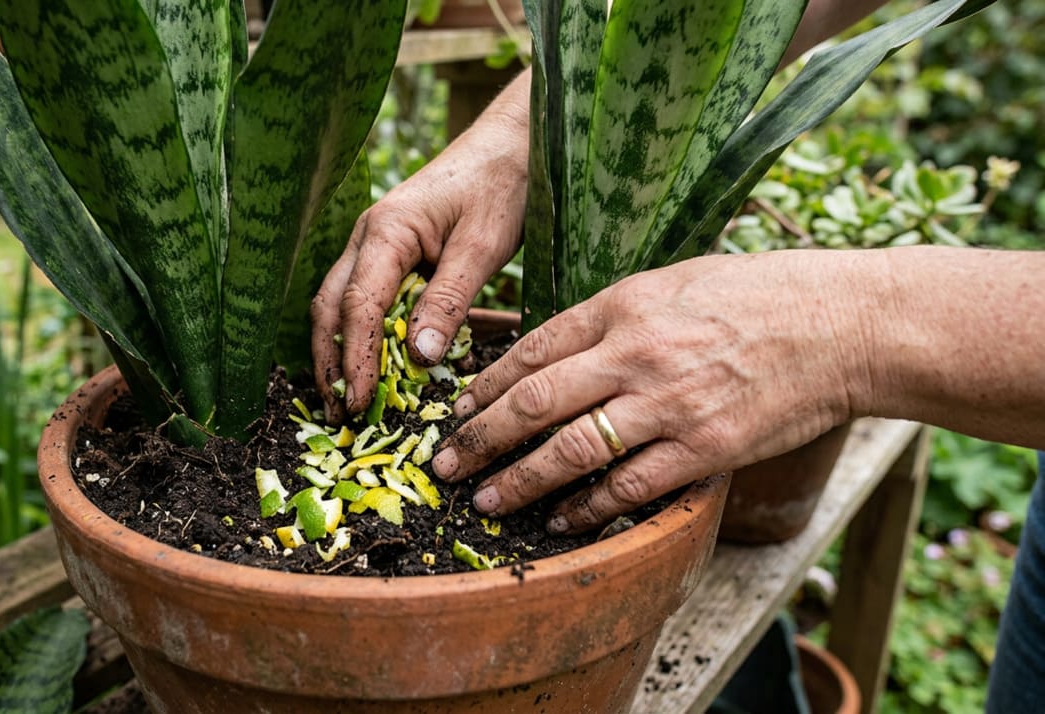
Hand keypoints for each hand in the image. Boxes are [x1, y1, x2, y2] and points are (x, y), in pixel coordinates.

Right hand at [311, 72, 531, 420]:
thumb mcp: (483, 244)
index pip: (357, 306)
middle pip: (331, 308)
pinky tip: (375, 365)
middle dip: (329, 362)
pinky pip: (368, 299)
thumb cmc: (504, 183)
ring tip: (348, 400)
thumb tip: (419, 357)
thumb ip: (450, 299)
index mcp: (386, 231)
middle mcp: (368, 237)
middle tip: (338, 414)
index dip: (355, 359)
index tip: (359, 402)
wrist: (517, 141)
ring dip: (340, 352)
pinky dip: (365, 335)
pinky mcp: (395, 253)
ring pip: (342, 305)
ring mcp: (377, 244)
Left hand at [429, 250, 878, 533]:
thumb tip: (556, 346)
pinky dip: (589, 509)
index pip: (533, 348)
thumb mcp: (673, 281)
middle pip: (535, 401)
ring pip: (572, 451)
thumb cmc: (759, 297)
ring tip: (487, 501)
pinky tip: (563, 521)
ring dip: (521, 482)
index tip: (460, 409)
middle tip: (446, 464)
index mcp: (624, 306)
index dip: (487, 384)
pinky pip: (630, 487)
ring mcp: (669, 405)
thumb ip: (613, 315)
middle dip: (482, 438)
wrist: (842, 326)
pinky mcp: (705, 448)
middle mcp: (637, 354)